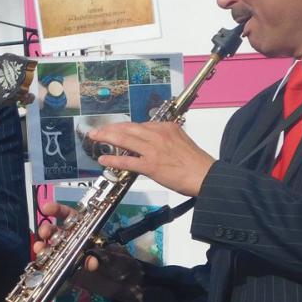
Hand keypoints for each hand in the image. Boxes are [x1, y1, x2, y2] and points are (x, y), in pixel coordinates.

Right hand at [35, 200, 143, 301]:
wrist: (125, 284)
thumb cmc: (120, 262)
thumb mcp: (114, 254)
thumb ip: (102, 256)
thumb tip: (90, 261)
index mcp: (85, 230)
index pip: (69, 216)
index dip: (57, 210)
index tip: (47, 208)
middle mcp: (73, 241)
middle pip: (55, 231)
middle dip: (47, 229)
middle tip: (45, 232)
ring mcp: (68, 256)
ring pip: (50, 248)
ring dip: (43, 246)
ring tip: (40, 248)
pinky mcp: (66, 272)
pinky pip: (53, 267)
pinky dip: (46, 265)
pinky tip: (42, 263)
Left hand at [85, 122, 214, 197]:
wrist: (206, 176)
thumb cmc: (196, 163)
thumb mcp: (180, 141)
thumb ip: (165, 138)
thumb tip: (150, 141)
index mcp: (166, 128)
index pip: (139, 125)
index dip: (123, 127)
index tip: (113, 128)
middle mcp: (158, 135)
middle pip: (128, 128)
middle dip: (109, 129)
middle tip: (97, 131)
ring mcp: (154, 150)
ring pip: (124, 140)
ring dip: (106, 138)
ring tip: (95, 138)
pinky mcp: (151, 165)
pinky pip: (128, 160)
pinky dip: (113, 159)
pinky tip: (104, 159)